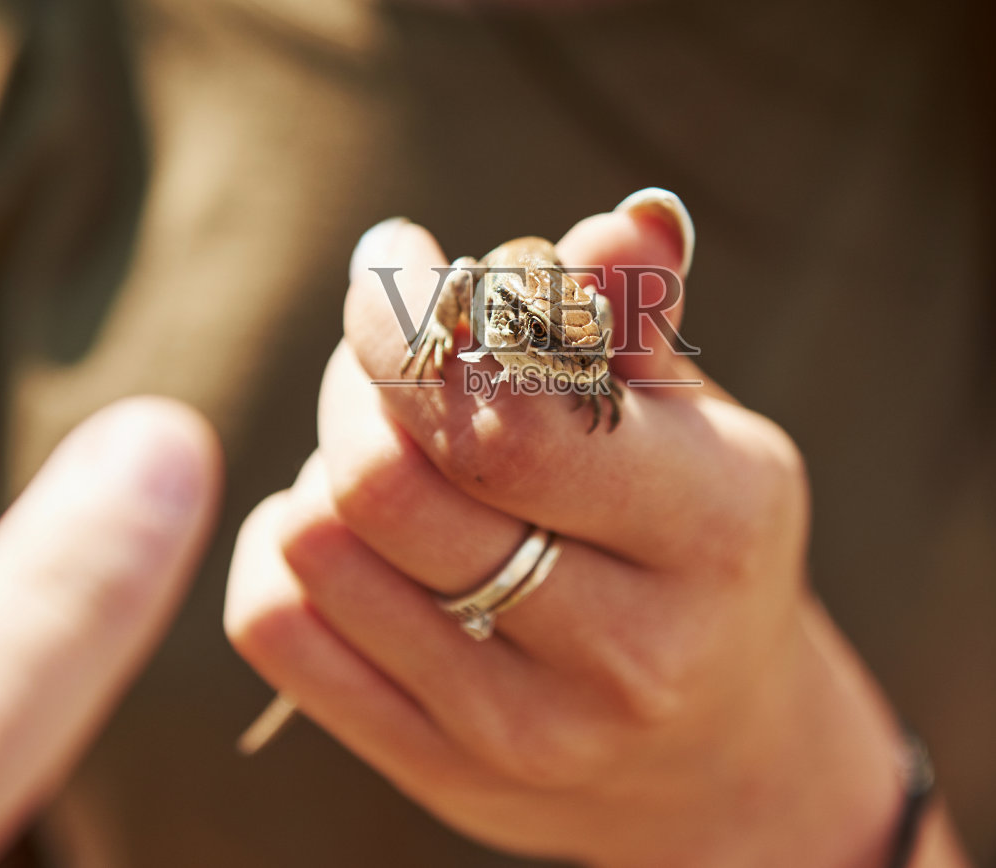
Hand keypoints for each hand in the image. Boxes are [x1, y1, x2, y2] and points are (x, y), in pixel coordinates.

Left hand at [225, 199, 930, 866]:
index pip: (507, 419)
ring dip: (328, 458)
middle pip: (389, 485)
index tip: (394, 254)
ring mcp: (523, 731)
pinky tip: (346, 526)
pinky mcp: (437, 772)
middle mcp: (624, 650)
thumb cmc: (702, 552)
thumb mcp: (706, 431)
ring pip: (320, 547)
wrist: (718, 756)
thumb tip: (622, 224)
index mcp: (710, 532)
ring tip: (389, 442)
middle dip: (362, 378)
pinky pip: (276, 627)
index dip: (413, 321)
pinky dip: (283, 544)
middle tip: (389, 347)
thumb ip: (640, 325)